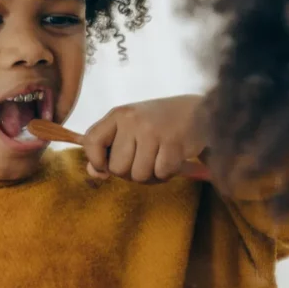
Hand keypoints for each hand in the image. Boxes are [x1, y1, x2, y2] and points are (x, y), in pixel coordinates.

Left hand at [84, 95, 206, 182]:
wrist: (197, 112)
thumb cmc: (156, 125)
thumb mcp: (128, 128)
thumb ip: (105, 149)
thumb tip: (94, 173)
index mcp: (118, 114)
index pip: (91, 142)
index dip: (96, 161)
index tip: (107, 165)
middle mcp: (133, 120)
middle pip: (117, 168)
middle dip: (130, 172)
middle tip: (143, 159)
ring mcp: (153, 131)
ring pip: (139, 175)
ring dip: (150, 175)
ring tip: (158, 159)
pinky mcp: (173, 143)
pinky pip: (161, 174)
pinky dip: (167, 173)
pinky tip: (172, 159)